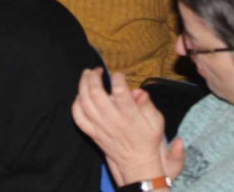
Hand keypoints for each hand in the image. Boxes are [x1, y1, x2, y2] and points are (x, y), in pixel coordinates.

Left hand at [72, 68, 184, 185]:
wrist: (137, 164)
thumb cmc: (148, 140)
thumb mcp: (156, 122)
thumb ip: (148, 105)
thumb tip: (139, 92)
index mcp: (129, 117)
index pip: (120, 92)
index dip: (117, 79)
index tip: (119, 74)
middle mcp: (112, 121)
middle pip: (96, 93)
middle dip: (94, 77)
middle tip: (97, 69)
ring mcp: (100, 127)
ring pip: (84, 103)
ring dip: (83, 85)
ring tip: (86, 74)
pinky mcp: (93, 133)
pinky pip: (78, 118)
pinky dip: (76, 104)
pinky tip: (80, 95)